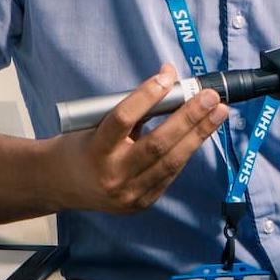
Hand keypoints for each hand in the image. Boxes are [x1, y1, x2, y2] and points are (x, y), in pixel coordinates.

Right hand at [55, 63, 227, 213]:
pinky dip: (187, 150)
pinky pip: (171, 173)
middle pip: (157, 144)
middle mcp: (112, 175)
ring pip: (171, 161)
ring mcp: (129, 193)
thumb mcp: (96, 122)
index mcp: (95, 150)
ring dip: (199, 134)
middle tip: (210, 96)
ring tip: (218, 113)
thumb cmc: (82, 145)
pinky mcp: (142, 203)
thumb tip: (169, 76)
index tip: (167, 76)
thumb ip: (133, 105)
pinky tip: (202, 133)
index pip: (122, 119)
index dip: (146, 96)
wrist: (61, 185)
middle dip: (189, 117)